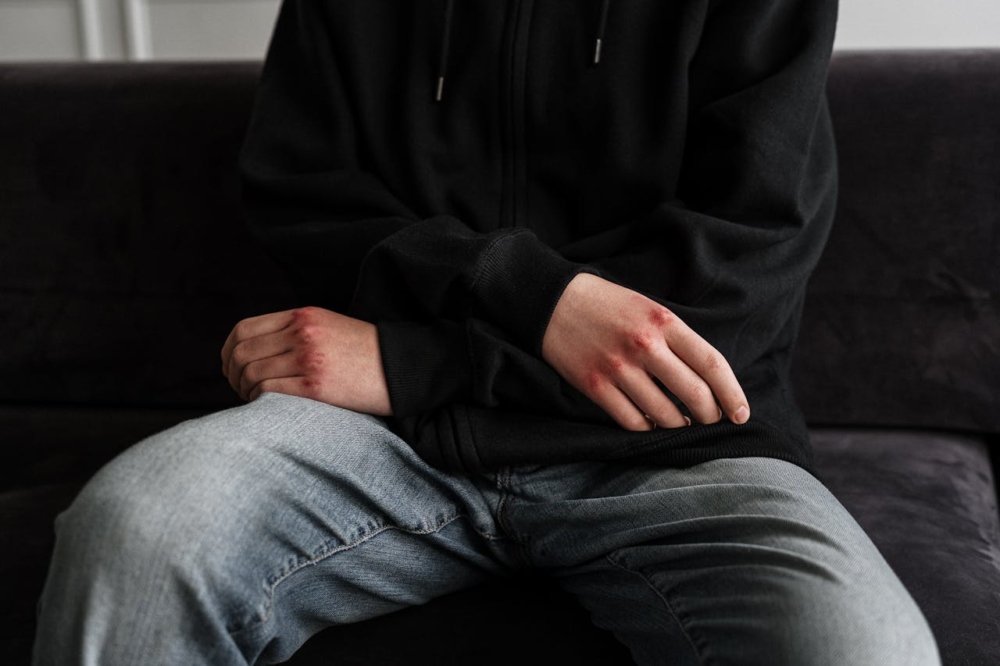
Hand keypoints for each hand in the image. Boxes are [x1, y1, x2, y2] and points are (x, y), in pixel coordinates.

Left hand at [220, 307, 391, 415]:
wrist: (403, 368)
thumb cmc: (367, 354)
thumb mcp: (329, 327)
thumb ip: (295, 332)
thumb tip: (257, 352)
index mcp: (303, 316)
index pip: (244, 329)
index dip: (228, 351)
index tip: (231, 367)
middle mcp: (302, 333)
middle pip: (242, 353)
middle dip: (232, 375)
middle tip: (239, 389)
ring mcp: (309, 358)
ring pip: (251, 374)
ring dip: (244, 391)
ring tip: (253, 400)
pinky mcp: (316, 386)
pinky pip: (268, 392)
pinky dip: (259, 401)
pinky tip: (266, 408)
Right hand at [542, 273, 748, 430]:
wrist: (552, 302)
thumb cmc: (608, 306)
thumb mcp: (649, 309)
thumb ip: (677, 339)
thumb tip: (707, 380)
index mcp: (664, 322)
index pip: (712, 364)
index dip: (732, 394)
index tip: (741, 414)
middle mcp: (645, 345)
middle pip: (695, 394)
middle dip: (710, 415)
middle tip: (710, 420)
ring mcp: (618, 368)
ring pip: (665, 415)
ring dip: (679, 425)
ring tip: (680, 422)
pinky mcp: (595, 386)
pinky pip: (633, 421)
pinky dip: (648, 427)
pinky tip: (651, 421)